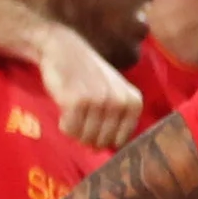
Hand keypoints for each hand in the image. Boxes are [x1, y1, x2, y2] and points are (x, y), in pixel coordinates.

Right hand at [39, 33, 143, 149]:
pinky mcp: (78, 101)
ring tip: (72, 112)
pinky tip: (64, 109)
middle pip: (102, 142)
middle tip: (80, 118)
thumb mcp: (114, 92)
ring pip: (85, 138)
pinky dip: (64, 124)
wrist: (63, 47)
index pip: (120, 141)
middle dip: (87, 136)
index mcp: (134, 102)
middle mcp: (120, 102)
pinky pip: (70, 129)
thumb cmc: (88, 74)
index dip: (103, 138)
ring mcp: (99, 101)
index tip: (94, 124)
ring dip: (75, 130)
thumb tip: (108, 151)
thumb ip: (118, 119)